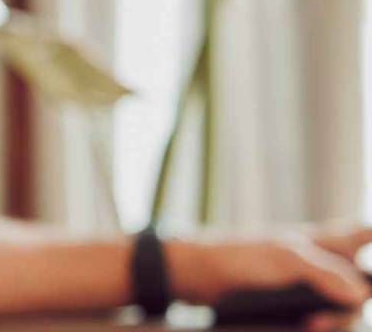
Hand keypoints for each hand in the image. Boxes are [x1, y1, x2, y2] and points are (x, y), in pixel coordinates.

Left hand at [165, 223, 371, 329]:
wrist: (201, 275)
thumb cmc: (242, 256)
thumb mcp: (287, 259)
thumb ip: (326, 274)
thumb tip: (358, 295)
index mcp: (328, 241)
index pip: (366, 233)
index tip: (368, 261)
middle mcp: (327, 263)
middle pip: (364, 284)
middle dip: (355, 300)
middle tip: (334, 310)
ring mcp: (314, 286)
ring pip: (346, 306)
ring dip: (338, 318)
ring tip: (312, 325)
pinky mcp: (300, 306)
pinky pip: (324, 318)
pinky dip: (323, 325)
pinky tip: (308, 326)